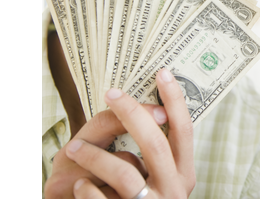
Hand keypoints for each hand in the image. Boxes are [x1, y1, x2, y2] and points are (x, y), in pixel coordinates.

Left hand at [45, 69, 195, 198]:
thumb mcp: (160, 179)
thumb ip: (157, 152)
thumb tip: (145, 107)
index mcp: (184, 174)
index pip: (184, 130)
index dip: (175, 100)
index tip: (162, 72)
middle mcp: (174, 190)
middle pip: (155, 144)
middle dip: (132, 114)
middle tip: (112, 93)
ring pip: (124, 172)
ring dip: (94, 157)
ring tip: (74, 149)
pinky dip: (86, 191)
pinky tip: (79, 187)